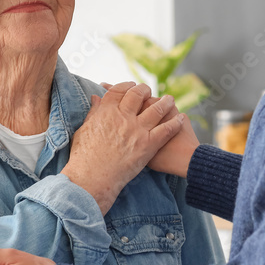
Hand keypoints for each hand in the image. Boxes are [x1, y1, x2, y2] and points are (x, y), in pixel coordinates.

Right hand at [62, 81, 183, 212]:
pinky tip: (180, 118)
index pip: (119, 90)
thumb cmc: (84, 158)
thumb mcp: (84, 131)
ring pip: (156, 109)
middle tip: (148, 90)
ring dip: (165, 102)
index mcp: (106, 112)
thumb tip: (96, 98)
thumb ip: (93, 113)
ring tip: (169, 99)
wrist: (93, 178)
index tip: (131, 86)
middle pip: (138, 95)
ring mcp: (137, 130)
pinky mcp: (148, 144)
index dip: (126, 86)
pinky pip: (166, 129)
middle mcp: (123, 117)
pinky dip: (175, 122)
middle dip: (144, 90)